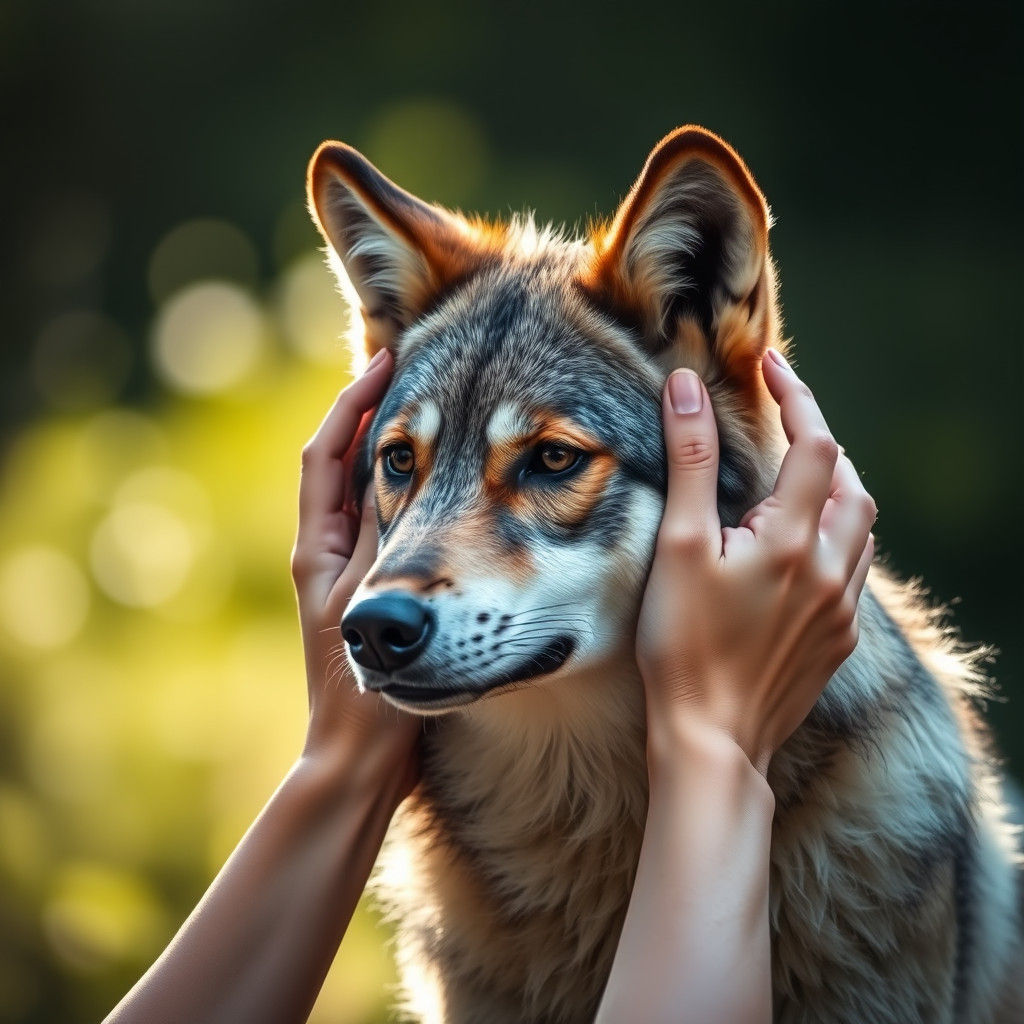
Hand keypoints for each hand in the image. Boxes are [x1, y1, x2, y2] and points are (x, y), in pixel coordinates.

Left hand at [291, 349, 419, 795]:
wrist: (357, 759)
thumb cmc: (367, 695)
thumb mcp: (379, 607)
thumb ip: (391, 540)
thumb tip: (399, 468)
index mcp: (316, 549)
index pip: (326, 453)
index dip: (353, 403)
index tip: (389, 359)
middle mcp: (322, 553)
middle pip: (342, 464)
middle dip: (372, 417)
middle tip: (416, 376)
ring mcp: (344, 573)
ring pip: (366, 493)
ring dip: (391, 451)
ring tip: (433, 416)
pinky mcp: (368, 592)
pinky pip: (385, 523)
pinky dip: (407, 493)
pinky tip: (444, 487)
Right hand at [637, 349, 875, 775]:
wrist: (711, 739)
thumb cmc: (683, 644)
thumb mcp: (679, 546)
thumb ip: (690, 462)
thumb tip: (687, 389)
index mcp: (792, 539)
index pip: (814, 443)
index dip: (796, 396)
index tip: (771, 365)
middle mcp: (831, 569)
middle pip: (849, 482)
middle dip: (821, 443)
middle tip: (781, 426)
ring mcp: (841, 609)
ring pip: (860, 528)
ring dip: (834, 492)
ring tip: (794, 482)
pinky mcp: (838, 640)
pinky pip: (855, 571)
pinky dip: (836, 540)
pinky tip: (803, 550)